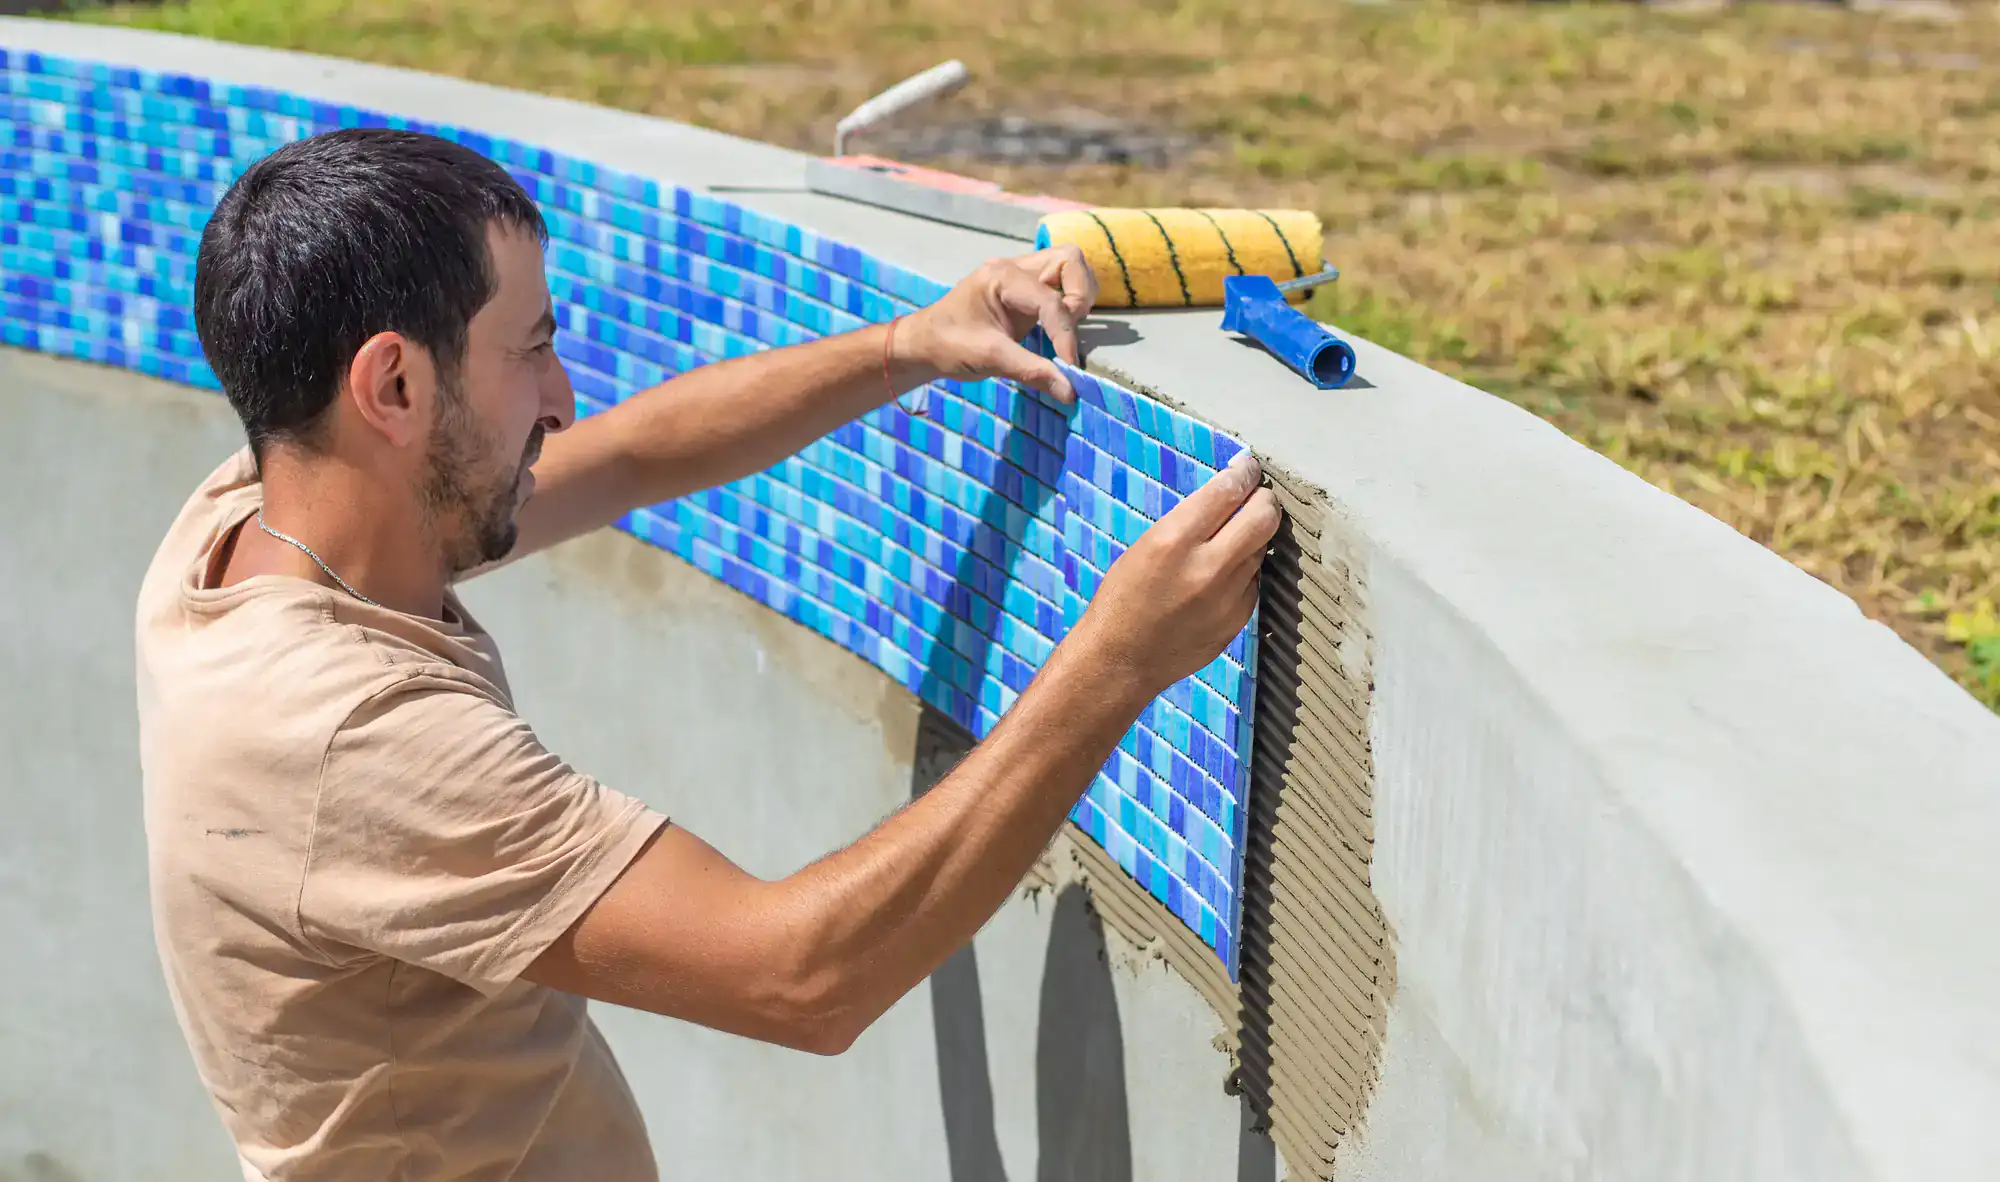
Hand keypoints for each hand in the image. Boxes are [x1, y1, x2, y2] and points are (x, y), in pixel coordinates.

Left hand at [895, 245, 1099, 402]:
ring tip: (1062, 333)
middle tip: (1068, 332)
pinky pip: (1060, 286)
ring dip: (1077, 298)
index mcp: (1001, 277)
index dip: (1065, 336)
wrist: (924, 344)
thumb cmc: (947, 346)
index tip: (1068, 369)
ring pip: (1069, 269)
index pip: (1050, 300)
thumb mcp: (987, 358)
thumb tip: (1070, 392)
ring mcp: (1022, 276)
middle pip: (1069, 261)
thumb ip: (1031, 371)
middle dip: (1079, 296)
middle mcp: (1015, 268)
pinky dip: (1068, 305)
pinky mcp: (1027, 291)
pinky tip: (1056, 332)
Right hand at [1068, 452, 1281, 696]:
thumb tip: (1230, 494)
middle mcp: (1207, 567)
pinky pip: (1254, 581)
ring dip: (1253, 537)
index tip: (1249, 468)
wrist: (1121, 659)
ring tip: (1230, 540)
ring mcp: (1227, 597)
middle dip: (1265, 499)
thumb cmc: (1123, 597)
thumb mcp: (1145, 546)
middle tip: (1259, 495)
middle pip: (1264, 517)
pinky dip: (1244, 571)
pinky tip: (1220, 578)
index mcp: (1174, 540)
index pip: (1228, 491)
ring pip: (1261, 549)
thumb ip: (1189, 521)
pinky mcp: (1238, 619)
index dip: (1245, 473)